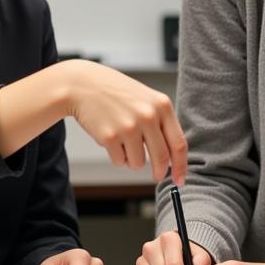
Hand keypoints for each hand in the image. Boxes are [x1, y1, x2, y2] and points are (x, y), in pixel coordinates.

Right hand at [64, 60, 187, 183]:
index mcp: (162, 105)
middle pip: (162, 158)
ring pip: (139, 163)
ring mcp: (129, 127)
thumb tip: (172, 157)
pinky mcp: (110, 137)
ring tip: (122, 140)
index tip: (180, 179)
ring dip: (132, 159)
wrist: (83, 85)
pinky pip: (120, 162)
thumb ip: (161, 123)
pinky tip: (110, 137)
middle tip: (157, 176)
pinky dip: (116, 156)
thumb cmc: (116, 92)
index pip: (179, 143)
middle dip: (160, 172)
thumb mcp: (146, 99)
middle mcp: (148, 116)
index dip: (181, 166)